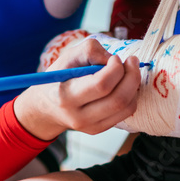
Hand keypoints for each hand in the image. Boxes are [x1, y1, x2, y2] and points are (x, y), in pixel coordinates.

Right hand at [13, 38, 139, 141]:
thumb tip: (113, 60)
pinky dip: (131, 95)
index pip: (101, 85)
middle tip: (131, 61)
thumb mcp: (67, 57)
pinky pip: (125, 113)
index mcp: (66, 96)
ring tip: (129, 71)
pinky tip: (124, 84)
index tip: (115, 57)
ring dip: (134, 85)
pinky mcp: (99, 129)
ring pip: (126, 107)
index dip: (115, 68)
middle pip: (118, 99)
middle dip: (131, 76)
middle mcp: (78, 116)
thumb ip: (90, 50)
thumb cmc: (58, 78)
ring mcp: (90, 126)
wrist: (45, 108)